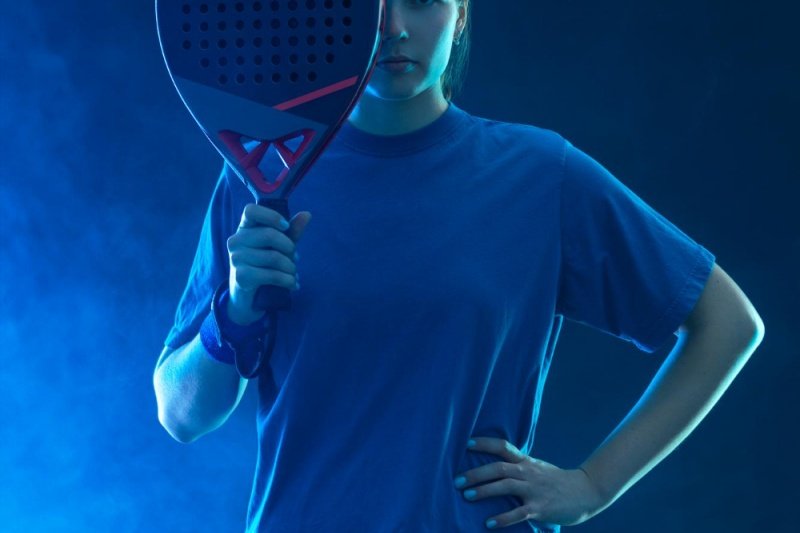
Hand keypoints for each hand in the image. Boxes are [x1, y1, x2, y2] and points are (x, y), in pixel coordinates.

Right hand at [226, 204, 311, 324]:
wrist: (250, 298)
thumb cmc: (265, 266)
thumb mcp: (280, 247)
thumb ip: (292, 232)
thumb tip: (307, 214)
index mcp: (244, 228)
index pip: (251, 210)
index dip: (271, 216)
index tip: (285, 226)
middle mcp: (236, 240)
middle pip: (269, 235)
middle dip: (289, 248)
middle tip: (295, 259)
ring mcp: (236, 258)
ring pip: (274, 257)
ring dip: (291, 268)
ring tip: (293, 273)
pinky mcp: (241, 277)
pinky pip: (272, 275)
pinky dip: (287, 280)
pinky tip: (292, 284)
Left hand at [454, 437, 607, 528]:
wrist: (585, 492)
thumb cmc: (555, 481)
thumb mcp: (536, 467)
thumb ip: (517, 465)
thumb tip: (492, 466)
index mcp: (526, 462)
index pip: (503, 447)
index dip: (484, 443)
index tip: (466, 443)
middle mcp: (528, 473)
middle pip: (499, 468)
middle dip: (476, 473)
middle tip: (457, 480)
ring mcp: (534, 490)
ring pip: (506, 486)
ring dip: (485, 491)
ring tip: (467, 496)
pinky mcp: (540, 508)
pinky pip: (518, 513)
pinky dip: (503, 518)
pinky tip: (489, 523)